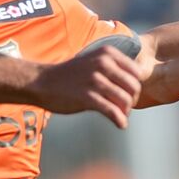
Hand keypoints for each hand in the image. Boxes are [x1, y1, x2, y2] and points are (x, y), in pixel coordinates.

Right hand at [31, 45, 146, 128]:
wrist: (42, 82)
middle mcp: (103, 64)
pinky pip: (112, 111)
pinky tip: (120, 125)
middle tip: (125, 108)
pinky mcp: (87, 97)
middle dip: (133, 100)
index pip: (136, 72)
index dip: (135, 86)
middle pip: (134, 87)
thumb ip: (113, 69)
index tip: (128, 95)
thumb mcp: (93, 61)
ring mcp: (95, 80)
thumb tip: (135, 88)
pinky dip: (120, 120)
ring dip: (126, 112)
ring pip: (125, 100)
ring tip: (120, 116)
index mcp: (107, 53)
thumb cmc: (70, 75)